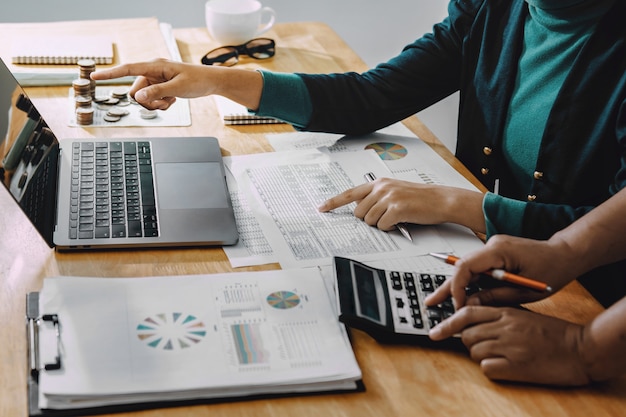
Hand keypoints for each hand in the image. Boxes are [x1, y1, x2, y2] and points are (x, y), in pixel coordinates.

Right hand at [91, 59, 262, 110]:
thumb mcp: (177, 88)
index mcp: (155, 66)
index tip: (94, 76)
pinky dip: (161, 104)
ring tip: (172, 100)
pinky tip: (173, 100)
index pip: (128, 69)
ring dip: (156, 104)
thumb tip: (138, 97)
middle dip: (147, 101)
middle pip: (135, 92)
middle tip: (166, 102)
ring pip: (143, 99)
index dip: (110, 73)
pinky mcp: (160, 87)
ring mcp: (156, 80)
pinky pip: (152, 101)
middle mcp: (152, 72)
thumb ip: (157, 92)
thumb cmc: (197, 81)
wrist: (210, 82)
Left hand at [318, 177, 485, 232]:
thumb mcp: (395, 191)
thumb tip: (361, 210)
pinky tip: (401, 221)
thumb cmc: (420, 199)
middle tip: (386, 217)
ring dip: (381, 224)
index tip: (322, 208)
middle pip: (359, 213)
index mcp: (379, 183)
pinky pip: (383, 226)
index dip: (334, 202)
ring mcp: (388, 197)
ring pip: (370, 221)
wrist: (441, 200)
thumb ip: (377, 197)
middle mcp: (381, 188)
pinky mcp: (396, 208)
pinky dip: (391, 228)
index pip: (350, 193)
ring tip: (396, 218)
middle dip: (369, 220)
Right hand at [425, 234, 575, 308]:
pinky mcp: (495, 254)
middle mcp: (491, 246)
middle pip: (461, 267)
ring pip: (466, 268)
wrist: (565, 254)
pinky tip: (459, 294)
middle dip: (446, 287)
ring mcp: (492, 248)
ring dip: (455, 285)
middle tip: (431, 302)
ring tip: (437, 299)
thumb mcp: (523, 292)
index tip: (457, 305)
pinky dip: (468, 282)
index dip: (457, 287)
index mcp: (498, 251)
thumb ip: (494, 297)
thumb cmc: (551, 270)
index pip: (465, 267)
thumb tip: (470, 306)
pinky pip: (476, 268)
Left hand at [429, 305, 589, 385]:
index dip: (447, 323)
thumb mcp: (524, 314)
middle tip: (486, 345)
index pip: (467, 313)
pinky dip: (491, 368)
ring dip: (481, 355)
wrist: (581, 348)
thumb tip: (470, 318)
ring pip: (474, 351)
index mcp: (506, 312)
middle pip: (466, 335)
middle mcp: (505, 327)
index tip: (434, 332)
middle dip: (469, 342)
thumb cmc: (553, 332)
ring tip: (502, 355)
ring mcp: (509, 346)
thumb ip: (499, 314)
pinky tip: (506, 366)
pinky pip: (487, 368)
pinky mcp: (516, 366)